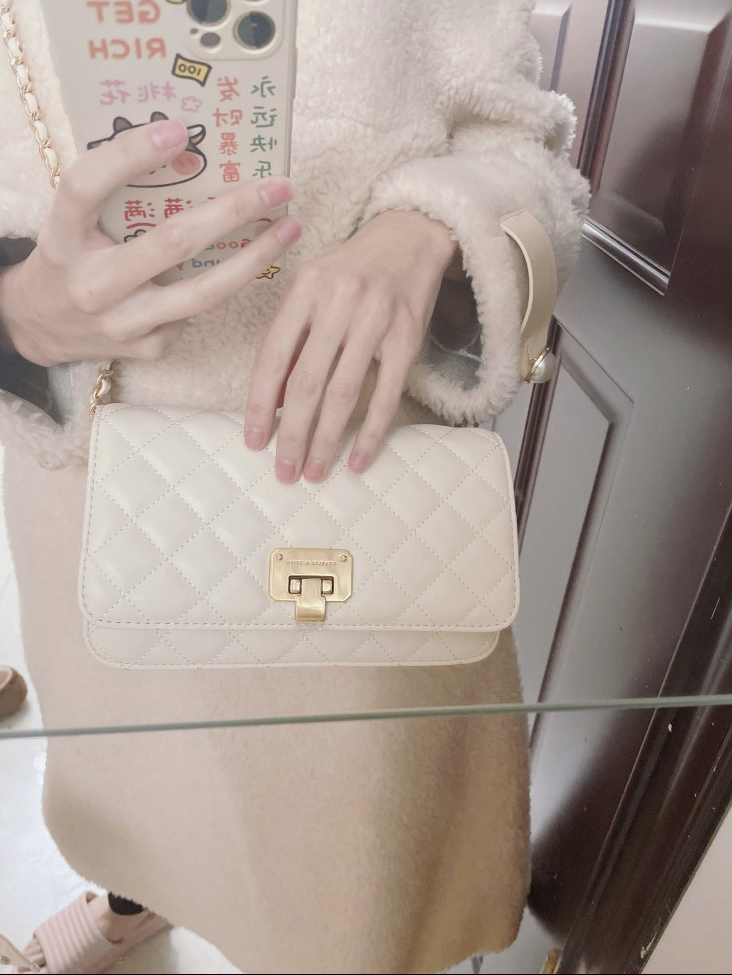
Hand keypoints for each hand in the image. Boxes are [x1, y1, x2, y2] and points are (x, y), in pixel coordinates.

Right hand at [0, 119, 300, 366]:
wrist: (43, 326)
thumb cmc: (71, 257)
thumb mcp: (74, 221)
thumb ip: (114, 192)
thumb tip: (189, 151)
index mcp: (62, 236)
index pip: (87, 186)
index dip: (130, 155)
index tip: (178, 130)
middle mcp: (91, 284)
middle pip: (171, 243)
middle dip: (232, 211)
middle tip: (277, 186)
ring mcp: (121, 323)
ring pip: (203, 292)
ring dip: (255, 259)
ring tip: (289, 228)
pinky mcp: (147, 348)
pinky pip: (195, 313)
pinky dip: (221, 285)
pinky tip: (242, 267)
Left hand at [245, 209, 457, 481]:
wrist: (409, 236)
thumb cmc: (350, 271)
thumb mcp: (310, 290)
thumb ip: (290, 340)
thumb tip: (270, 402)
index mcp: (304, 290)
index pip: (273, 356)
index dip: (259, 404)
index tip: (253, 442)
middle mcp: (338, 302)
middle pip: (307, 381)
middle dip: (292, 433)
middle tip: (284, 472)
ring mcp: (375, 319)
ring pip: (344, 392)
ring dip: (326, 439)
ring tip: (314, 472)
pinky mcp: (407, 337)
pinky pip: (387, 394)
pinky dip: (370, 432)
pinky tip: (358, 460)